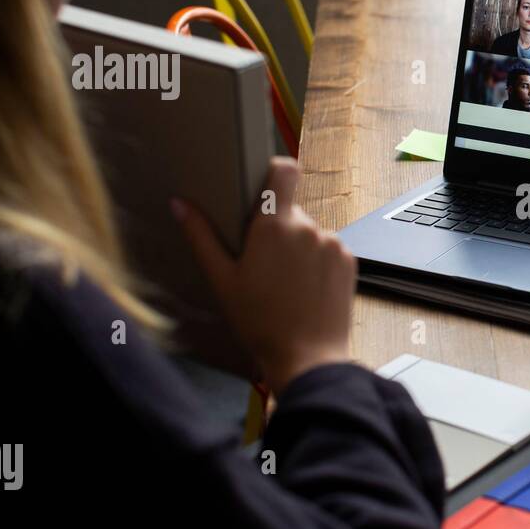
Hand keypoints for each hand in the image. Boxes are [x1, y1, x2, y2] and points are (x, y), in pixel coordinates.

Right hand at [172, 157, 356, 392]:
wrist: (307, 357)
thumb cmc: (260, 323)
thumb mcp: (222, 280)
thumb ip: (201, 237)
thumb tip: (180, 204)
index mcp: (275, 225)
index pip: (284, 170)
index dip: (275, 172)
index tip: (264, 185)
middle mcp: (309, 227)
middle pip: (291, 212)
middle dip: (277, 229)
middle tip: (262, 263)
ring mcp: (333, 243)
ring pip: (310, 233)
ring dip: (298, 249)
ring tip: (285, 284)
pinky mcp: (350, 261)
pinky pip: (329, 250)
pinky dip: (317, 263)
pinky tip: (305, 290)